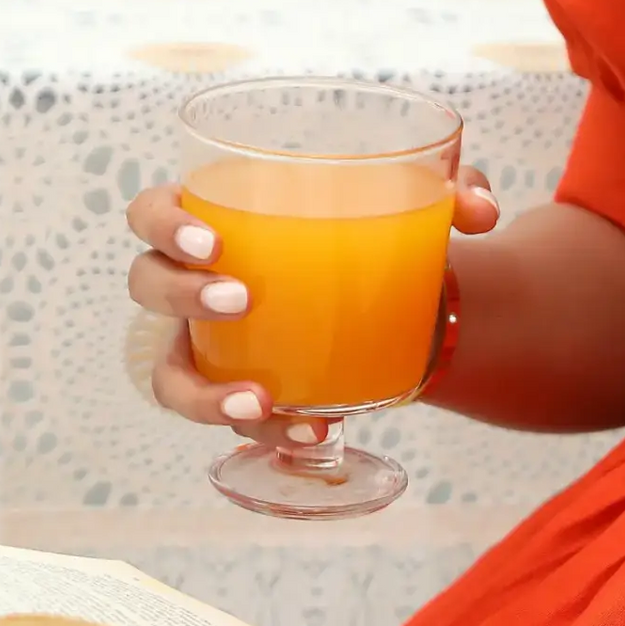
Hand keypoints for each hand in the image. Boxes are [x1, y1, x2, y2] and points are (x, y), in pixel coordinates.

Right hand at [127, 168, 498, 442]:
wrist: (399, 310)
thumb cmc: (378, 240)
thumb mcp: (418, 209)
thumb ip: (454, 191)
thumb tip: (478, 211)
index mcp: (215, 221)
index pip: (150, 214)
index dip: (162, 225)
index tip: (211, 239)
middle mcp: (195, 285)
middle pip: (146, 285)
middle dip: (181, 295)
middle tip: (239, 300)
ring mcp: (209, 349)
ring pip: (172, 377)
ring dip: (206, 394)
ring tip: (260, 401)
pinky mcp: (241, 394)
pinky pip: (232, 423)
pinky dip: (268, 434)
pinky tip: (314, 431)